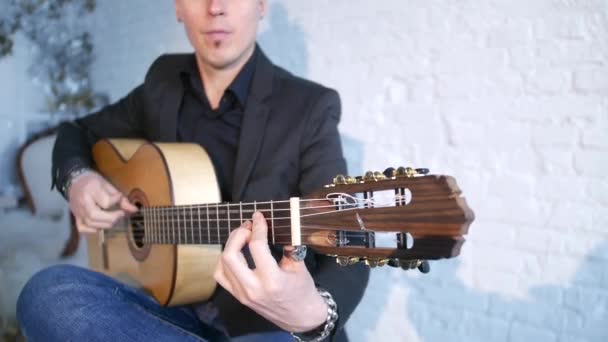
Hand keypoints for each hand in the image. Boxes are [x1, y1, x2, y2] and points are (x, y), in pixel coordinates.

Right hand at [68, 171, 137, 233]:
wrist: (75, 181)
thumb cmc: (93, 181)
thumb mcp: (108, 185)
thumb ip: (121, 198)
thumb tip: (134, 210)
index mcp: (91, 190)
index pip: (105, 202)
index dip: (116, 201)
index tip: (119, 197)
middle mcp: (82, 202)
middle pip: (95, 216)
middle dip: (112, 218)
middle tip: (121, 214)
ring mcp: (77, 211)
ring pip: (91, 224)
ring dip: (106, 224)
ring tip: (114, 218)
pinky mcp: (76, 217)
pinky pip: (83, 228)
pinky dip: (94, 229)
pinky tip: (102, 224)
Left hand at [214, 212, 327, 332]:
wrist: (301, 317)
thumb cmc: (303, 291)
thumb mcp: (299, 266)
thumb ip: (287, 246)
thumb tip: (275, 226)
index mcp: (272, 280)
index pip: (257, 247)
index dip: (257, 227)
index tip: (259, 216)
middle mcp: (253, 288)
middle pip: (231, 255)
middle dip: (238, 234)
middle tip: (248, 226)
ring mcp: (243, 295)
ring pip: (223, 264)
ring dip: (230, 245)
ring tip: (242, 236)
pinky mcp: (239, 297)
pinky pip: (221, 276)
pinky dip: (224, 261)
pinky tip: (235, 252)